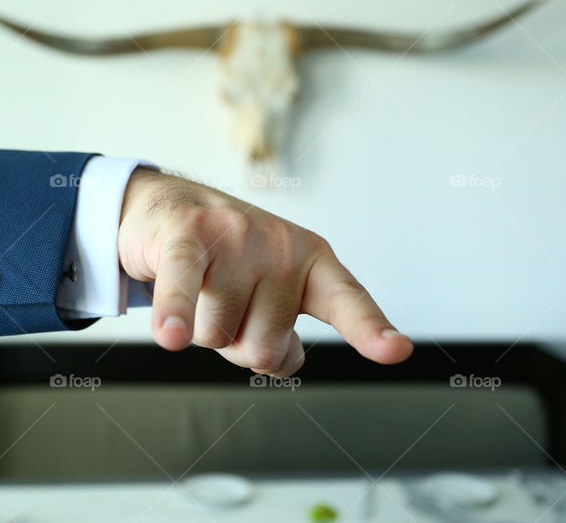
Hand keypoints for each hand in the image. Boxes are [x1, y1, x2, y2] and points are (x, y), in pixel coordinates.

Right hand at [117, 168, 412, 375]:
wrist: (169, 205)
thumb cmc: (226, 260)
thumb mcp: (269, 292)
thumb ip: (284, 332)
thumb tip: (286, 359)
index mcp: (312, 262)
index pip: (347, 302)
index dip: (370, 330)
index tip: (395, 350)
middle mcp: (281, 247)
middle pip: (263, 348)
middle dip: (235, 346)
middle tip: (223, 306)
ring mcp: (236, 238)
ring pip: (216, 335)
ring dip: (197, 329)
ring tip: (197, 291)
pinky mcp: (187, 234)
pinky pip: (184, 289)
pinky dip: (175, 315)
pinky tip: (171, 335)